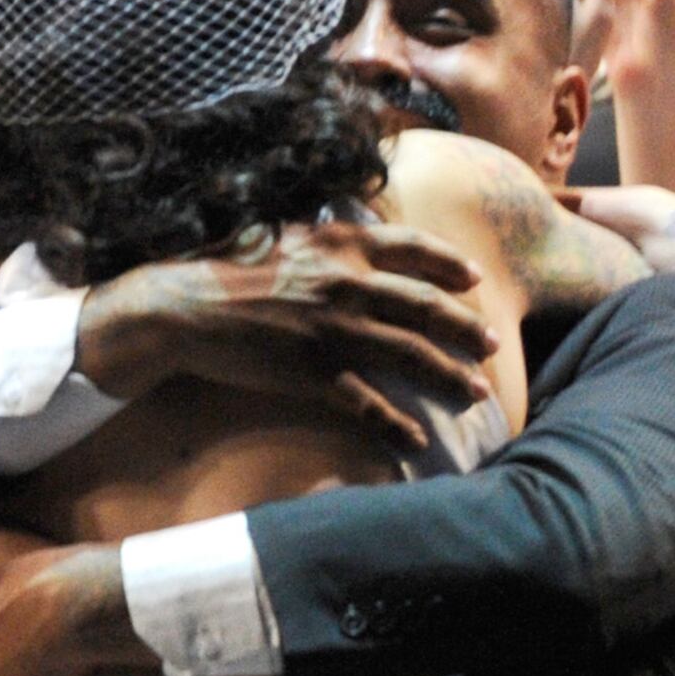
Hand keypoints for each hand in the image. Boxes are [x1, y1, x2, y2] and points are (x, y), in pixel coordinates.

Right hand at [74, 219, 497, 452]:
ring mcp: (334, 330)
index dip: (450, 264)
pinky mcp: (315, 372)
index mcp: (340, 243)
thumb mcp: (283, 236)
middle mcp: (348, 283)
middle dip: (466, 328)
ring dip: (450, 375)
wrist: (181, 307)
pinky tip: (414, 439)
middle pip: (427, 307)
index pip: (414, 249)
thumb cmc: (223, 267)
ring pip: (411, 355)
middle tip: (493, 345)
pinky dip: (395, 424)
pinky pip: (368, 402)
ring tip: (474, 393)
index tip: (474, 280)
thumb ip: (327, 240)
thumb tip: (354, 241)